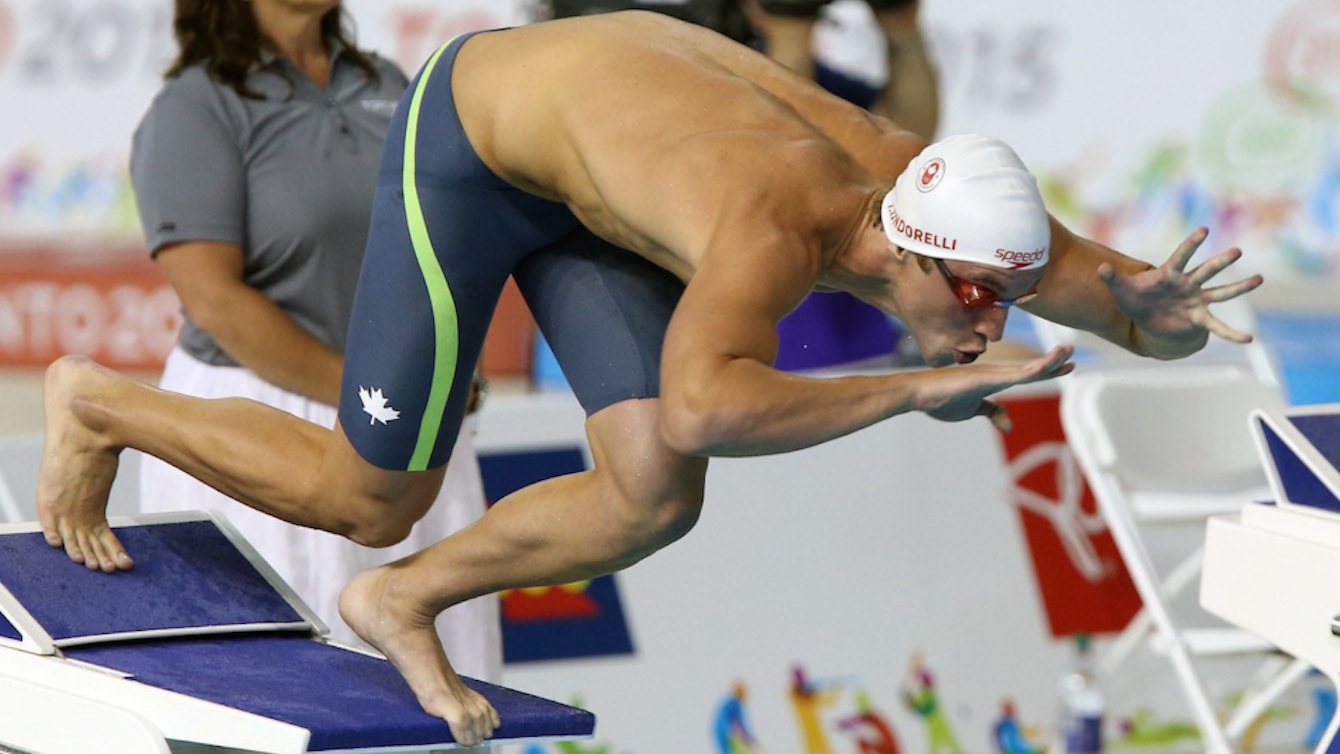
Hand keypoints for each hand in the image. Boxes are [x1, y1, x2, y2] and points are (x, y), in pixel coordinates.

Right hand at [910, 346, 1074, 431]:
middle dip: (1054, 362)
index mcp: (993, 380)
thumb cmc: (940, 398)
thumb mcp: (971, 410)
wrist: (917, 393)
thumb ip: (991, 412)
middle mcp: (995, 373)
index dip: (1047, 369)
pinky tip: (1043, 368)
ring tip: (1066, 353)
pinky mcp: (983, 379)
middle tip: (1072, 352)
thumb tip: (1010, 425)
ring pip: (1026, 370)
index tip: (1067, 364)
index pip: (1027, 375)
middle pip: (1031, 369)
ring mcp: (990, 375)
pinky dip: (1030, 371)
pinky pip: (1012, 377)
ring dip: (1048, 362)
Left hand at [1099, 227, 1263, 355]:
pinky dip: (1232, 333)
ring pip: (1221, 292)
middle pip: (1207, 271)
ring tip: (1259, 278)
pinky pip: (1217, 326)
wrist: (1145, 319)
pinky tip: (1248, 339)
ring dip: (1239, 287)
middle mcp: (1188, 284)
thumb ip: (1112, 278)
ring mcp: (1197, 300)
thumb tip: (1100, 269)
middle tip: (1237, 251)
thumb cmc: (1134, 299)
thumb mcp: (1121, 290)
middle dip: (1220, 262)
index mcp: (1170, 274)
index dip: (1191, 244)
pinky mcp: (1199, 318)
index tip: (1204, 230)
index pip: (1182, 256)